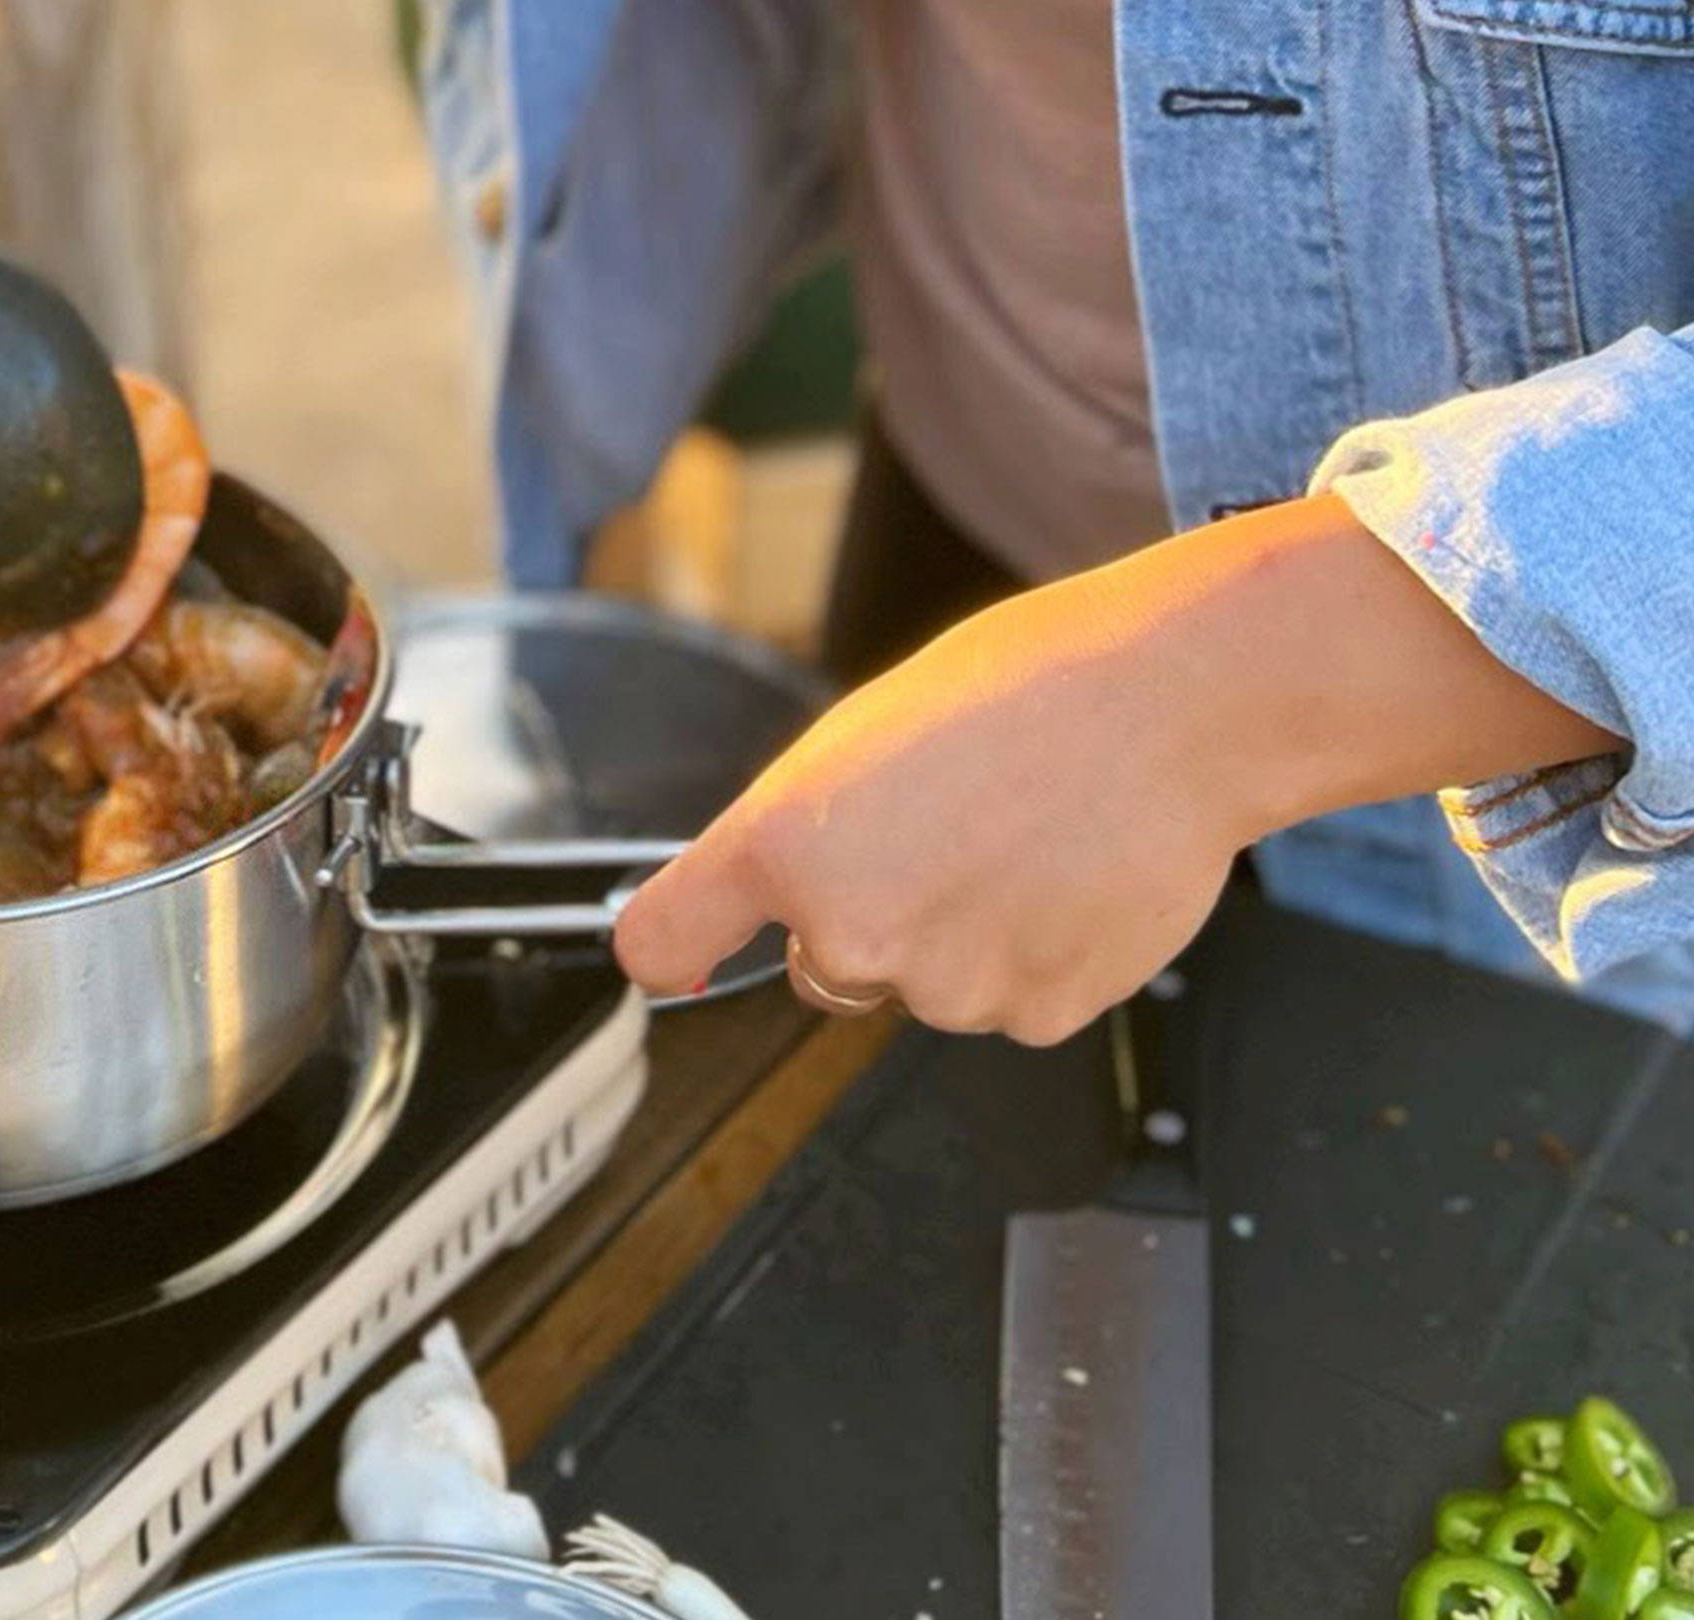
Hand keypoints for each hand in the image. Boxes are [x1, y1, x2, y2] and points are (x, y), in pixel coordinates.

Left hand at [612, 495, 1620, 1043]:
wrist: (1177, 703)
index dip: (673, 948)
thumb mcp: (862, 735)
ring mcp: (944, 987)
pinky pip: (1013, 1003)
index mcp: (784, 843)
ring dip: (965, 934)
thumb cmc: (1028, 690)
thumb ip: (795, 834)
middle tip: (950, 831)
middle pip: (823, 969)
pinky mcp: (1034, 1015)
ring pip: (927, 987)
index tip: (679, 954)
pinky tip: (1072, 878)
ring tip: (1026, 839)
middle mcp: (847, 931)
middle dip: (873, 917)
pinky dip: (1039, 957)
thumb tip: (764, 903)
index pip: (662, 940)